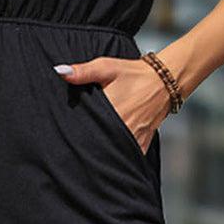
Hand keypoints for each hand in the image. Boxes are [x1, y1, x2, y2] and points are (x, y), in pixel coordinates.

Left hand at [54, 57, 170, 153]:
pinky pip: (125, 156)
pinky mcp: (140, 145)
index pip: (85, 130)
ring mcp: (133, 140)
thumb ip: (82, 72)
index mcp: (111, 112)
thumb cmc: (134, 74)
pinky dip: (116, 155)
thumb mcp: (106, 67)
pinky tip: (107, 150)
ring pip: (110, 153)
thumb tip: (60, 72)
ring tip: (90, 147)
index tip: (66, 133)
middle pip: (96, 145)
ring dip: (100, 151)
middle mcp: (122, 129)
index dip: (74, 134)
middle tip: (74, 143)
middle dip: (85, 144)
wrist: (163, 82)